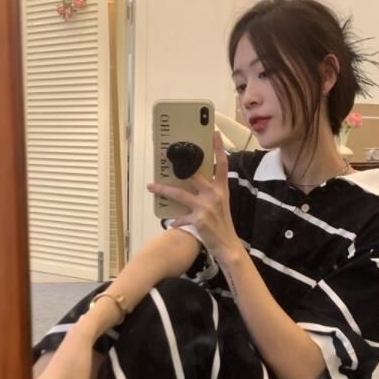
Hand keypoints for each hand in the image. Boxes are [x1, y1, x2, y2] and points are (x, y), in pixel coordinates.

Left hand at [147, 132, 240, 264]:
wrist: (228, 245)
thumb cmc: (222, 224)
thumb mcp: (221, 204)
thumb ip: (210, 193)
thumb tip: (193, 184)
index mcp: (222, 189)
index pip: (222, 164)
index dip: (218, 148)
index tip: (214, 133)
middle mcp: (214, 195)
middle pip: (194, 175)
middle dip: (178, 165)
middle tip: (165, 156)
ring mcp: (206, 206)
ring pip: (179, 194)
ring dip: (163, 189)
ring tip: (151, 186)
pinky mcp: (199, 219)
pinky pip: (181, 218)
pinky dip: (176, 221)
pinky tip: (171, 223)